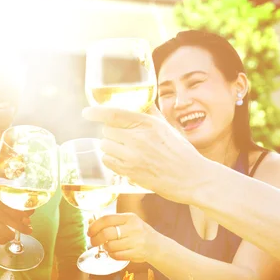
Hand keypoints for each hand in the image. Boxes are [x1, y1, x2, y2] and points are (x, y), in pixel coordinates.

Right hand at [0, 187, 32, 244]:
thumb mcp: (3, 206)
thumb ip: (17, 207)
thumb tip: (31, 209)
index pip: (2, 200)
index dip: (16, 210)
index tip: (27, 218)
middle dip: (16, 223)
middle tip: (27, 229)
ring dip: (9, 233)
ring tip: (15, 236)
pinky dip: (0, 239)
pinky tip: (5, 239)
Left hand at [81, 106, 211, 203]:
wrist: (193, 178)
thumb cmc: (181, 152)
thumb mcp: (167, 127)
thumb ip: (151, 113)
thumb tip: (141, 100)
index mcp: (148, 124)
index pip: (115, 114)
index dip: (97, 112)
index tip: (86, 113)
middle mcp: (139, 139)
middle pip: (107, 131)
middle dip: (112, 133)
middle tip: (124, 139)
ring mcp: (133, 157)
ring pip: (105, 146)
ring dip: (110, 147)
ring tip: (125, 150)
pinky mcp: (130, 172)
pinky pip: (107, 161)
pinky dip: (111, 160)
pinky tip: (123, 160)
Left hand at [87, 213, 163, 262]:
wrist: (156, 245)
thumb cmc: (137, 232)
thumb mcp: (127, 222)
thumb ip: (110, 222)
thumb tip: (90, 222)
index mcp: (129, 217)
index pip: (106, 219)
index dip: (94, 226)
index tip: (89, 231)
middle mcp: (133, 228)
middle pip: (106, 233)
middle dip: (95, 239)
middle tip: (93, 242)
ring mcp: (136, 241)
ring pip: (110, 246)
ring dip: (104, 247)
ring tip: (107, 246)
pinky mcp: (136, 253)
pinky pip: (116, 255)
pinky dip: (111, 255)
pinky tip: (113, 252)